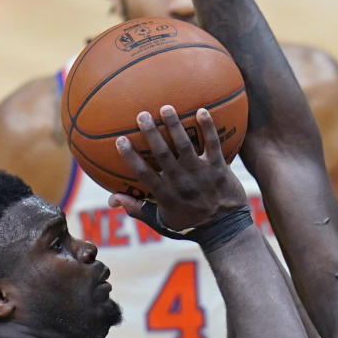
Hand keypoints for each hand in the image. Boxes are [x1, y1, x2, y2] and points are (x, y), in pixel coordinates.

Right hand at [109, 105, 247, 231]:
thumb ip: (137, 209)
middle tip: (142, 114)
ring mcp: (201, 173)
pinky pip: (213, 144)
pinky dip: (208, 127)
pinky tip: (202, 109)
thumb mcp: (161, 222)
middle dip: (151, 133)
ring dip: (175, 125)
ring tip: (166, 108)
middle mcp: (181, 182)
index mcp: (165, 194)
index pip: (143, 173)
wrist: (225, 229)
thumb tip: (111, 199)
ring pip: (185, 145)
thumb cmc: (190, 225)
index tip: (120, 140)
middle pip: (162, 154)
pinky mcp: (219, 167)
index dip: (131, 157)